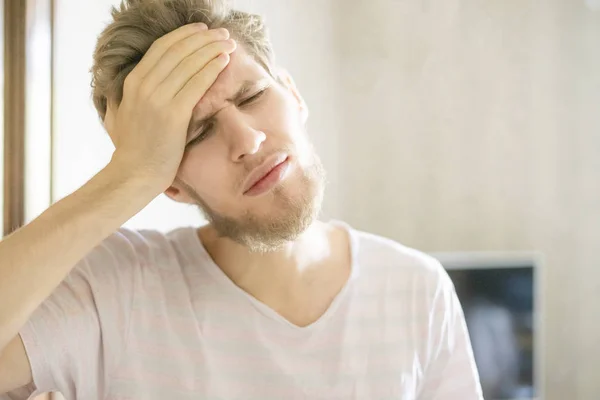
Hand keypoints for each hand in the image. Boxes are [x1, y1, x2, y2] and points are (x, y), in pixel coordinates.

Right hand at [105, 23, 235, 189]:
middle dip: (203, 38)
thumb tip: (117, 90)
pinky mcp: (173, 114)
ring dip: (212, 48)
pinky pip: (196, 83)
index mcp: (133, 82)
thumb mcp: (117, 116)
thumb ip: (119, 98)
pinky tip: (224, 60)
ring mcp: (157, 98)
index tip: (202, 30)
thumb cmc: (132, 149)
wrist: (135, 174)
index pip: (161, 48)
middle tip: (222, 33)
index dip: (184, 35)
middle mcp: (143, 85)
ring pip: (189, 63)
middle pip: (178, 50)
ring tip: (228, 43)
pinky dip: (211, 68)